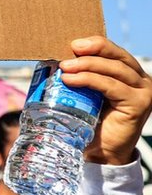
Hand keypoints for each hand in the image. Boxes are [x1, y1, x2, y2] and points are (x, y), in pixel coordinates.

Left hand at [59, 37, 151, 165]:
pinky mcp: (139, 104)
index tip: (74, 42)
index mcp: (129, 74)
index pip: (115, 52)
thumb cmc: (90, 122)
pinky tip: (71, 80)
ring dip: (87, 65)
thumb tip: (52, 61)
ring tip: (65, 67)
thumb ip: (79, 77)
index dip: (96, 44)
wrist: (100, 152)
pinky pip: (112, 86)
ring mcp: (143, 91)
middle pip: (118, 56)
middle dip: (93, 50)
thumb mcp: (85, 94)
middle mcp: (141, 80)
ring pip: (114, 69)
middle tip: (70, 49)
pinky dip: (90, 80)